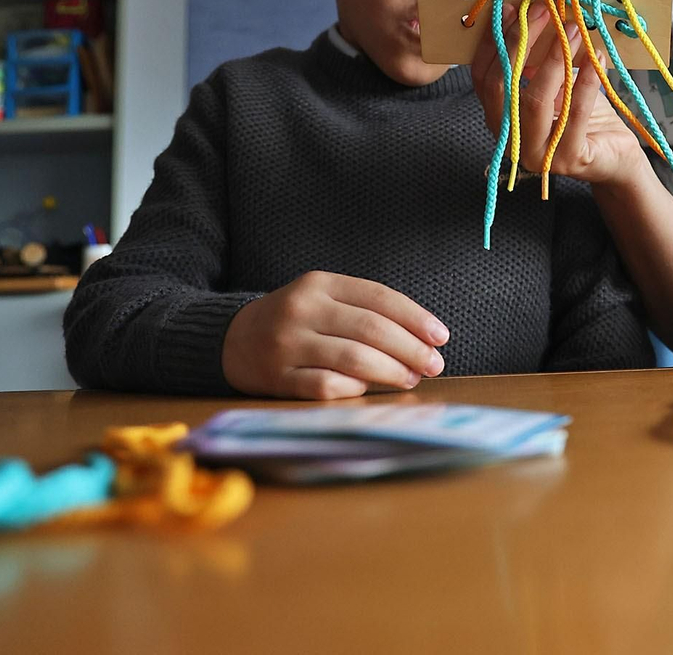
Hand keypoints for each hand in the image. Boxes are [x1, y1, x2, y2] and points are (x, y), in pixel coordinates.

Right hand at [222, 272, 448, 398]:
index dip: (415, 317)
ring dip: (391, 371)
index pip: (379, 297)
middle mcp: (302, 309)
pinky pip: (325, 385)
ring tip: (411, 378)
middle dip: (411, 349)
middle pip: (371, 329)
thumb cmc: (296, 321)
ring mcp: (287, 344)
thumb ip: (364, 310)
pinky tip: (369, 390)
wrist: (232, 340)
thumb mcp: (324, 299)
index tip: (440, 336)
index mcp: (319, 284)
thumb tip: (422, 339)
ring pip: (353, 358)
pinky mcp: (277, 378)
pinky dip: (354, 388)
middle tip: (434, 364)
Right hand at [469, 0, 645, 187]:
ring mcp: (538, 154)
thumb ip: (536, 59)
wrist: (613, 156)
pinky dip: (587, 81)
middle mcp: (511, 139)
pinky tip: (598, 58)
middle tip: (546, 11)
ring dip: (556, 57)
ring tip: (576, 29)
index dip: (495, 41)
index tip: (515, 8)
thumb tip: (530, 11)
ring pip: (536, 100)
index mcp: (500, 118)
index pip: (483, 78)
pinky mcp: (569, 159)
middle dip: (521, 42)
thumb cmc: (580, 115)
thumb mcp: (554, 83)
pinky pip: (575, 114)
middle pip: (503, 86)